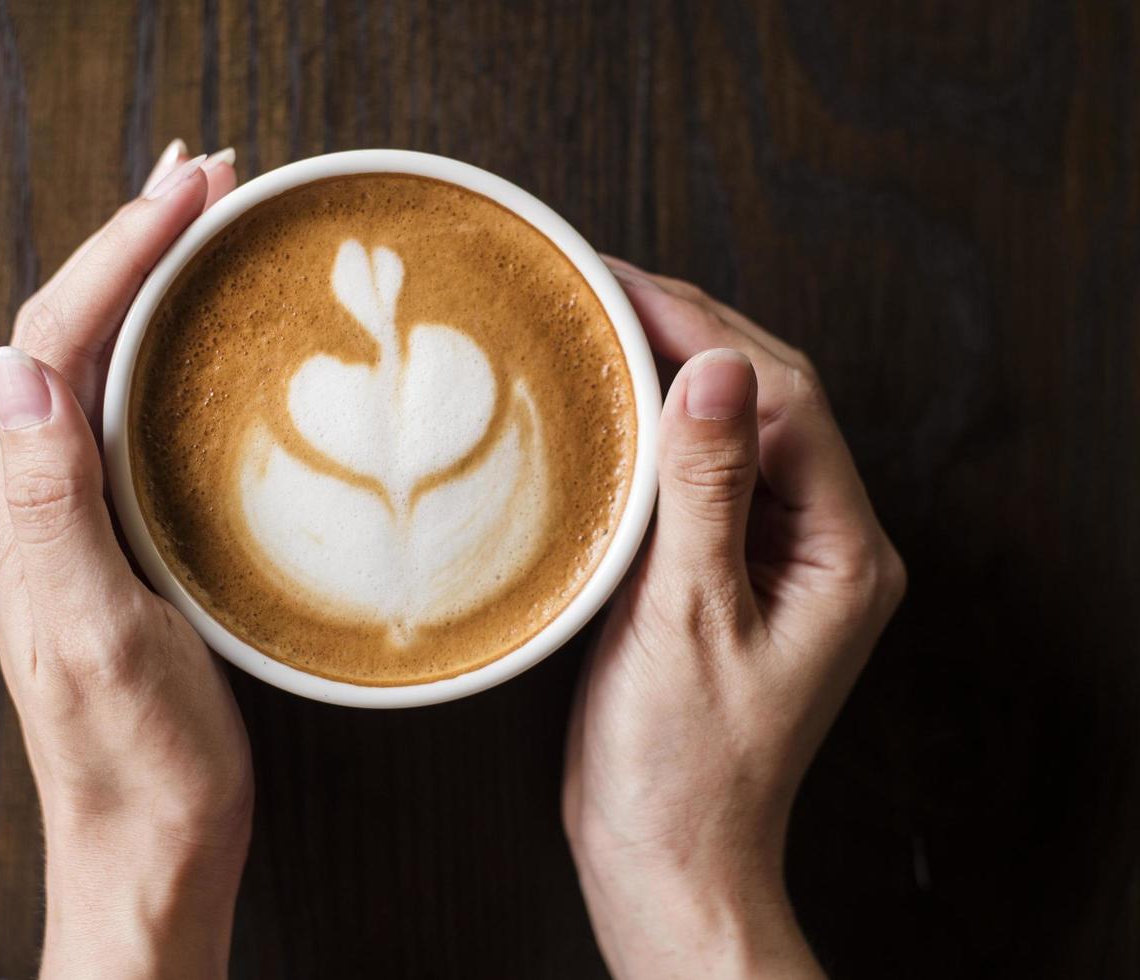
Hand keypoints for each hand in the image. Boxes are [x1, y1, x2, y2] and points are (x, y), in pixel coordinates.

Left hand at [0, 142, 248, 979]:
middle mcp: (40, 502)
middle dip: (136, 243)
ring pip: (107, 370)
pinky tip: (210, 342)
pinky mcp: (125, 545)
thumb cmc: (138, 761)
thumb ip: (51, 502)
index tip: (188, 191)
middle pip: (76, 337)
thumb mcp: (94, 633)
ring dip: (151, 286)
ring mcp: (81, 522)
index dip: (120, 252)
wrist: (153, 848)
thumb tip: (15, 367)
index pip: (60, 343)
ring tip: (206, 225)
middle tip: (206, 177)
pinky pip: (136, 420)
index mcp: (27, 509)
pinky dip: (172, 353)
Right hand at [562, 259, 906, 978]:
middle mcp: (828, 543)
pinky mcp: (734, 571)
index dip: (703, 328)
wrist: (668, 851)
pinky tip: (611, 404)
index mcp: (843, 552)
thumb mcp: (688, 616)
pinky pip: (706, 472)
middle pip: (772, 398)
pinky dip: (658, 427)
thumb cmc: (682, 761)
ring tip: (603, 321)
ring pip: (739, 427)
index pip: (785, 397)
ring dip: (675, 369)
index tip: (622, 285)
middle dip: (691, 330)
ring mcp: (783, 557)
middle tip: (603, 284)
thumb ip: (707, 487)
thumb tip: (717, 364)